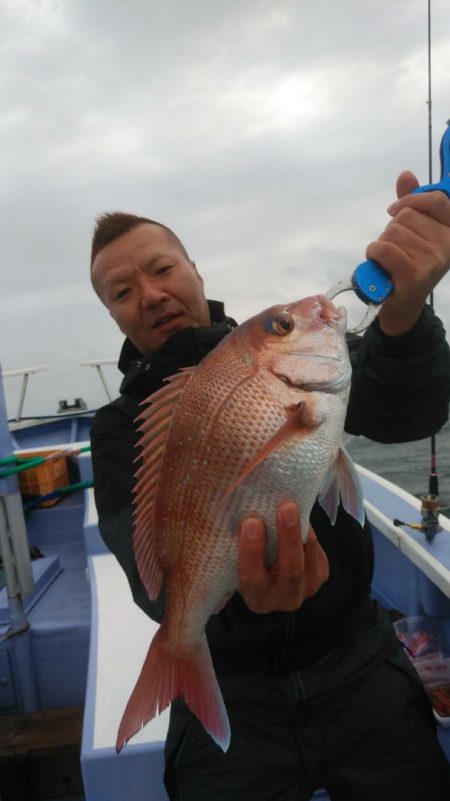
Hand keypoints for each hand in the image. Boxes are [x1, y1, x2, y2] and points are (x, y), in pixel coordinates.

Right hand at [238, 501, 328, 612]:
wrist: (273, 577)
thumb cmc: (249, 563)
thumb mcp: (236, 559)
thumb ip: (237, 541)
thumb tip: (229, 504)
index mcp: (257, 598)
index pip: (252, 578)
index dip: (252, 551)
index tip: (250, 522)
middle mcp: (284, 598)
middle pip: (290, 571)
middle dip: (289, 538)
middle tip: (285, 508)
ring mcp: (307, 588)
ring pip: (308, 558)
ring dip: (301, 529)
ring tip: (291, 505)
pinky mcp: (321, 574)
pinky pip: (317, 551)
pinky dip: (308, 531)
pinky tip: (297, 516)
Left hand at [365, 171, 449, 335]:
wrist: (402, 306)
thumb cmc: (408, 266)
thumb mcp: (414, 234)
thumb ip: (413, 204)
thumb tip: (406, 175)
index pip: (437, 200)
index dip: (412, 199)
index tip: (394, 210)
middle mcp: (448, 245)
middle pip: (407, 216)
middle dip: (392, 230)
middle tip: (395, 250)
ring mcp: (433, 261)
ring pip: (393, 233)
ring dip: (381, 244)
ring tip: (389, 261)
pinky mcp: (415, 275)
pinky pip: (384, 249)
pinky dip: (373, 254)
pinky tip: (379, 265)